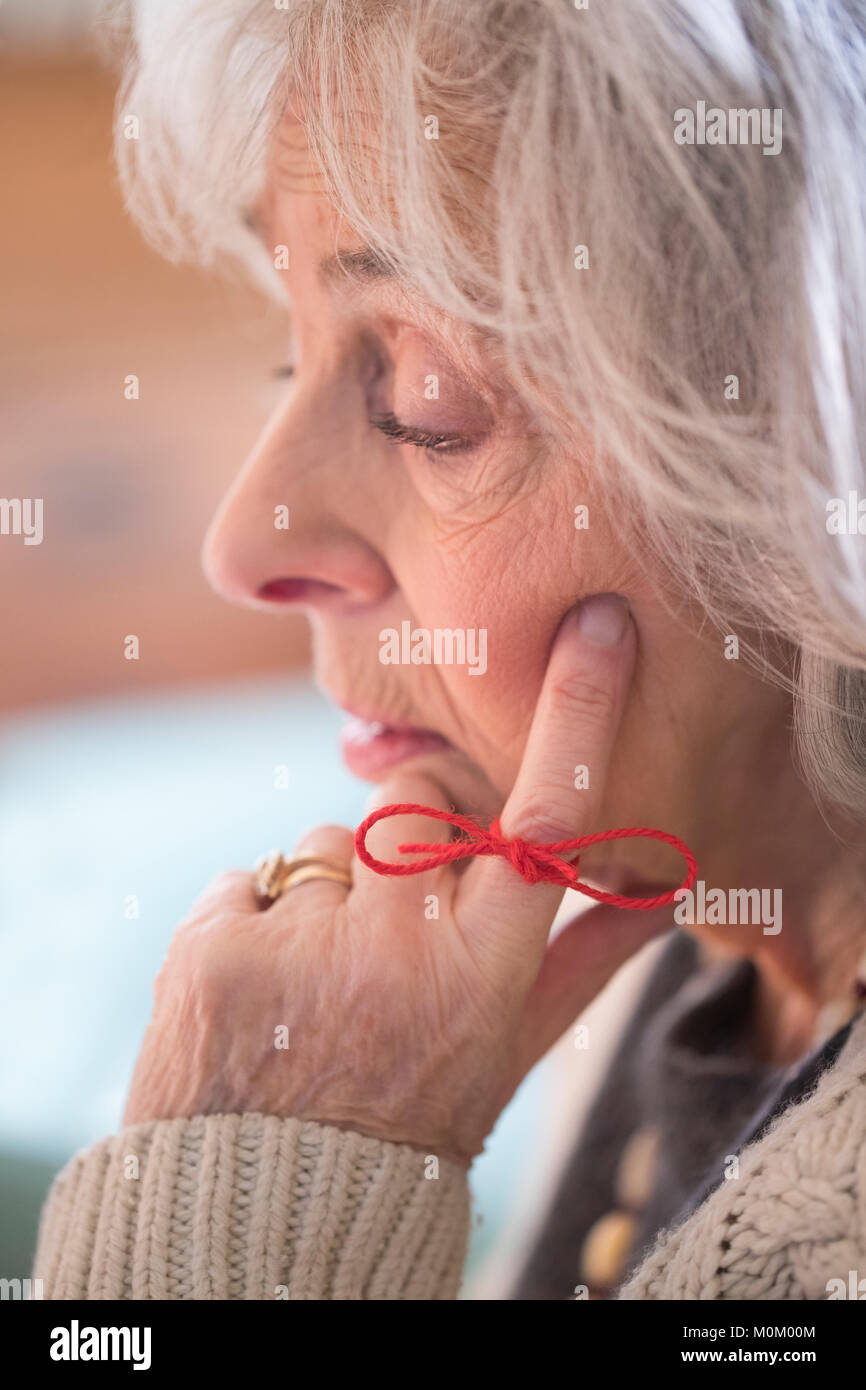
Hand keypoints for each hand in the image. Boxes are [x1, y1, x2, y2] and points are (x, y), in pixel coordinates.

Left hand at [124, 597, 672, 1163]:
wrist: (267, 1206)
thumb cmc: (409, 1123)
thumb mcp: (507, 1056)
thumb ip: (582, 966)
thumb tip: (660, 894)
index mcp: (481, 975)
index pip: (545, 823)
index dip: (577, 716)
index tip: (595, 627)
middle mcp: (396, 950)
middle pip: (415, 802)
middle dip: (409, 828)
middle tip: (394, 906)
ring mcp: (299, 943)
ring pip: (326, 844)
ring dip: (328, 894)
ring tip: (318, 981)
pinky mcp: (213, 942)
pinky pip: (248, 880)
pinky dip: (256, 922)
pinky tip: (263, 993)